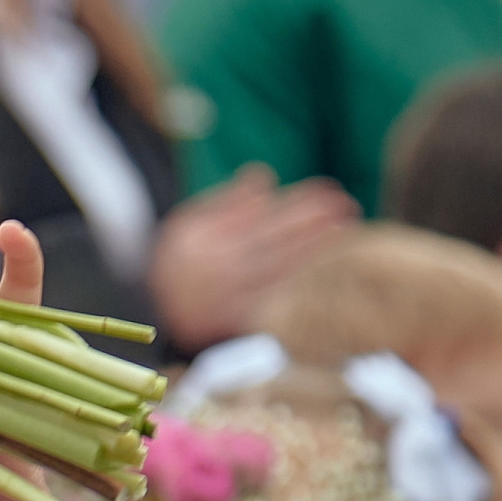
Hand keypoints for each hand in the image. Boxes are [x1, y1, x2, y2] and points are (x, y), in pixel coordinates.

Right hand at [147, 165, 358, 350]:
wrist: (154, 322)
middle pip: (273, 240)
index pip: (258, 217)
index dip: (296, 203)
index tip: (327, 191)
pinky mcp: (237, 324)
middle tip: (346, 205)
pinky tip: (329, 271)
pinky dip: (303, 283)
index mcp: (199, 239)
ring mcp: (226, 298)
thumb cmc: (178, 269)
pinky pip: (277, 300)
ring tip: (347, 229)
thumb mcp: (187, 229)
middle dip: (312, 221)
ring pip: (279, 269)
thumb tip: (263, 176)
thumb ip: (226, 203)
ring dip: (315, 249)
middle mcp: (213, 268)